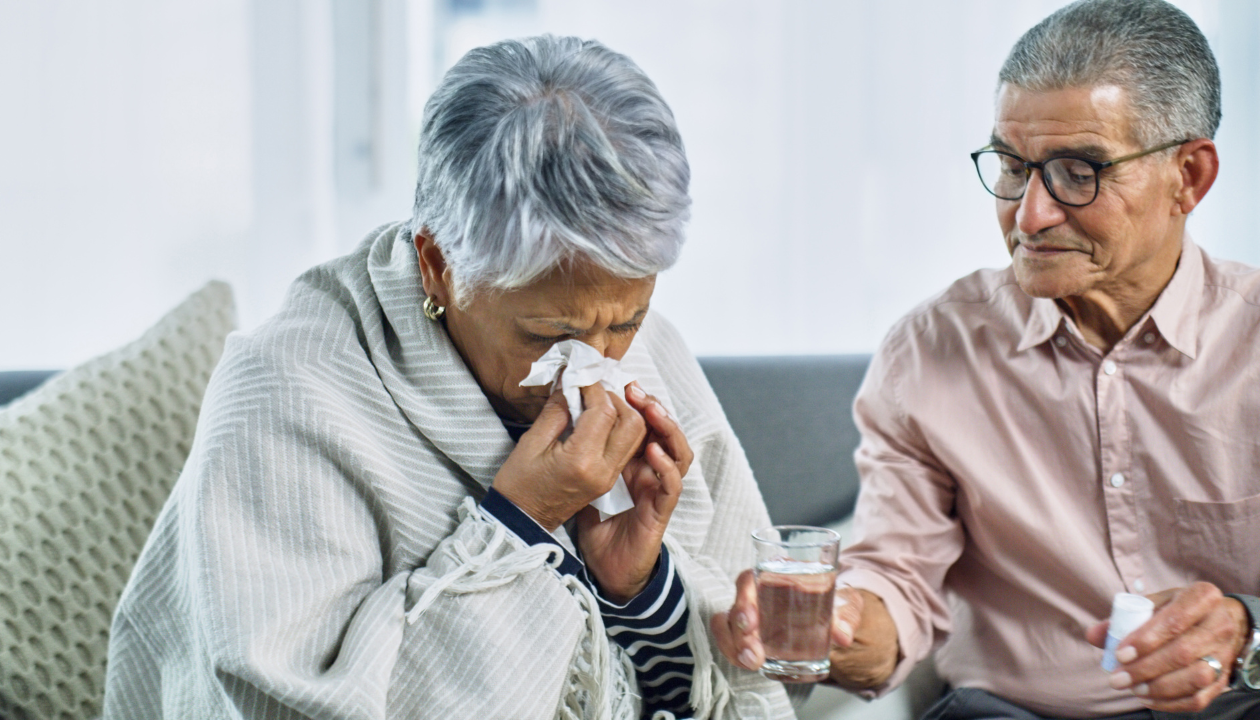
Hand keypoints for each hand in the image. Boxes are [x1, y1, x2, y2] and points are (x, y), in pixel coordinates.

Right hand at [492, 383, 644, 531]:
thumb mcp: (531, 442)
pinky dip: (620, 428)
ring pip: (636, 435)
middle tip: (593, 389)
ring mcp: (609, 477)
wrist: (521, 522)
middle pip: (633, 423)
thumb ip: (556, 410)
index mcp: (582, 461)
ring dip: (623, 413)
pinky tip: (599, 420)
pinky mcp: (609, 480)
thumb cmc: (519, 484)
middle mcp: (603, 470)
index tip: (580, 376)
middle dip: (616, 399)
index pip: (604, 412)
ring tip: (597, 402)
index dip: (594, 388)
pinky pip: (627, 448)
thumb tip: (572, 383)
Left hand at [577, 382, 691, 602]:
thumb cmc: (593, 524)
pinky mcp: (660, 511)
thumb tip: (568, 415)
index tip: (620, 384)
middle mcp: (649, 472)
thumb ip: (582, 451)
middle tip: (636, 390)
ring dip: (667, 429)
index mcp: (632, 461)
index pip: (643, 424)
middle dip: (654, 407)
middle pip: (664, 432)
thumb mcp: (581, 478)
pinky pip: (672, 485)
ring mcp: (657, 490)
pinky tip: (652, 451)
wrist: (602, 567)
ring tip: (650, 410)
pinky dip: (666, 466)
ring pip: (678, 452)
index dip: (637, 402)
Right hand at [711, 573, 898, 688]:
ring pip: (725, 625)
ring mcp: (750, 614)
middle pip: (734, 606)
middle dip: (737, 633)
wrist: (833, 614)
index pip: (750, 579)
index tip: (751, 623)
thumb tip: (842, 635)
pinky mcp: (748, 634)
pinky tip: (750, 665)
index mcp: (776, 575)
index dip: (744, 599)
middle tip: (753, 654)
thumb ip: (846, 615)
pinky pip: (730, 640)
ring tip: (751, 663)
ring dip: (732, 646)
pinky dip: (735, 653)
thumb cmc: (834, 601)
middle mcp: (757, 592)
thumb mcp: (845, 604)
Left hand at [1086, 582, 1249, 712]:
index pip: (1175, 620)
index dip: (1146, 639)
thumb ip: (1122, 617)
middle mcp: (1220, 625)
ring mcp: (1225, 654)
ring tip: (1132, 688)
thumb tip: (1094, 634)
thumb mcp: (1154, 603)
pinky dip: (1170, 703)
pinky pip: (1199, 698)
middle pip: (1183, 652)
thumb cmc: (1178, 610)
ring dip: (1159, 687)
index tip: (1120, 653)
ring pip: (1195, 678)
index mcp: (1203, 597)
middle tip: (1117, 678)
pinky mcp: (1223, 679)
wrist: (1219, 622)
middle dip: (1145, 669)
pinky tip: (1147, 697)